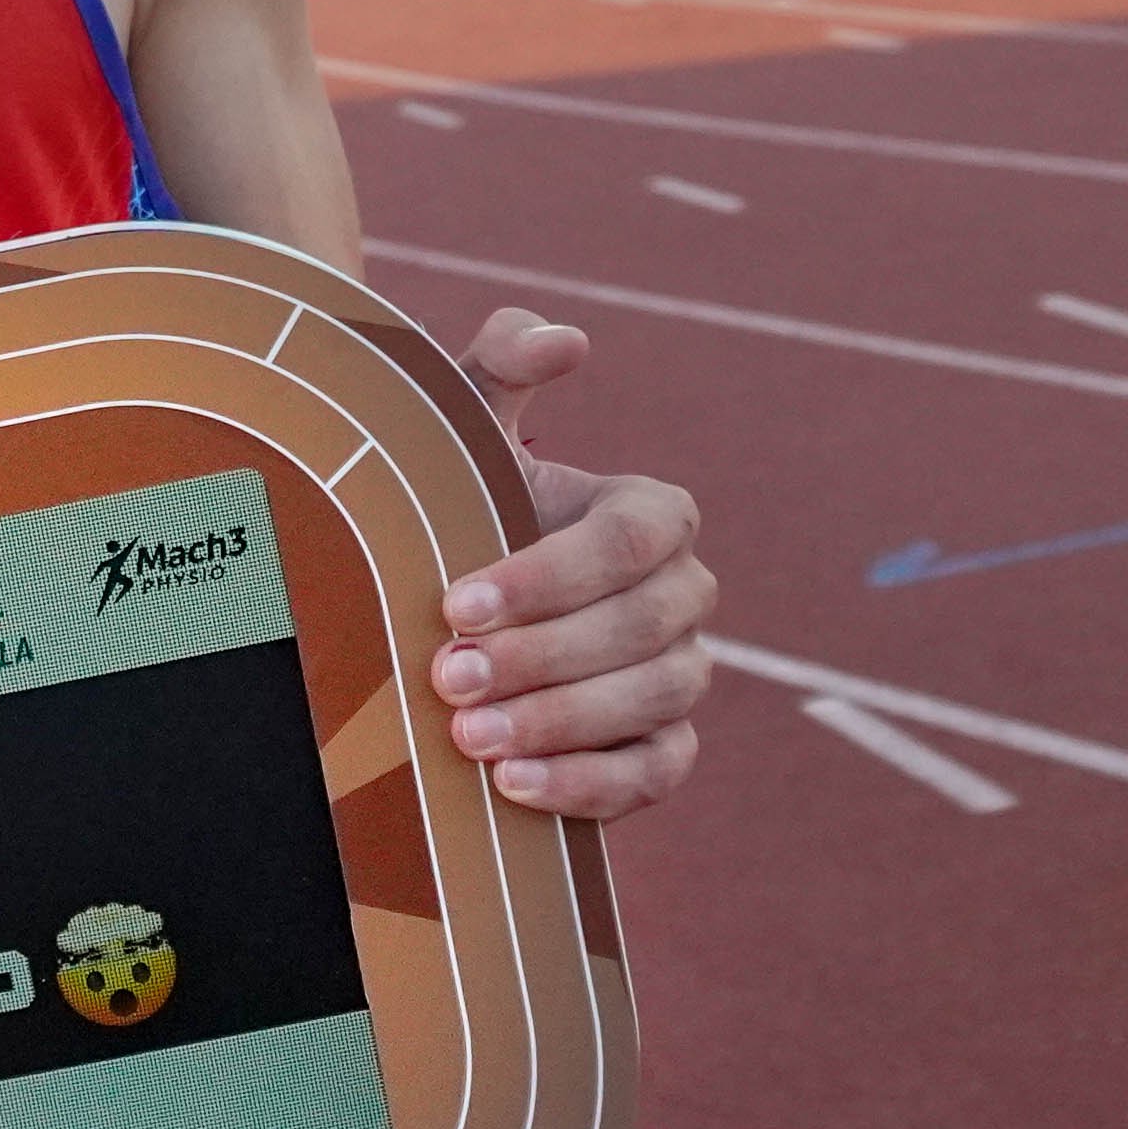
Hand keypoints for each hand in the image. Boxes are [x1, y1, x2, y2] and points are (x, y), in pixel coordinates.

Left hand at [433, 309, 709, 822]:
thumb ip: (502, 362)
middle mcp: (684, 596)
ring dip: (561, 723)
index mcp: (654, 515)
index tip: (456, 601)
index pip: (631, 540)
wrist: (443, 613)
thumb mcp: (463, 429)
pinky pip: (655, 774)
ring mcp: (681, 676)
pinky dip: (590, 785)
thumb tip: (567, 341)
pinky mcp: (663, 749)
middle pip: (643, 627)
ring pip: (656, 700)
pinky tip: (513, 787)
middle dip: (543, 657)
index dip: (549, 575)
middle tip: (447, 677)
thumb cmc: (456, 507)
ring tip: (469, 738)